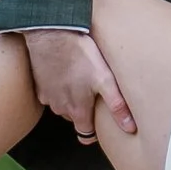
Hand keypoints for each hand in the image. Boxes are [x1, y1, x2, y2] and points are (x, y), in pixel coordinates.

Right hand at [18, 27, 135, 146]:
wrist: (52, 35)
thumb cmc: (81, 56)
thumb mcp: (105, 80)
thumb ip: (117, 106)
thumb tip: (130, 128)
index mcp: (77, 111)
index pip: (86, 134)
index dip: (94, 131)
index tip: (101, 123)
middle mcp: (60, 109)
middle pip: (75, 118)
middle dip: (84, 110)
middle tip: (93, 93)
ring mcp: (48, 98)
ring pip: (63, 106)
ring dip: (71, 98)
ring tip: (81, 79)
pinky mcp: (39, 86)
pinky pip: (51, 94)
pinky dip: (58, 87)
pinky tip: (66, 72)